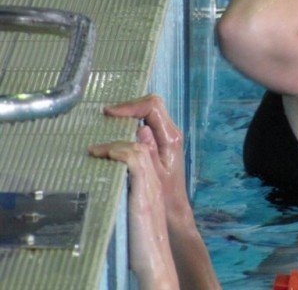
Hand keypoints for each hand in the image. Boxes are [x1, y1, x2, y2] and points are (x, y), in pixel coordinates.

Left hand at [89, 137, 178, 288]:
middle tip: (98, 135)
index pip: (142, 149)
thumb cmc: (140, 244)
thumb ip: (121, 194)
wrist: (156, 263)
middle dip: (122, 133)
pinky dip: (120, 153)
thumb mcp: (128, 214)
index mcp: (150, 184)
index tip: (101, 142)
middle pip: (143, 143)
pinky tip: (105, 154)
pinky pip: (135, 163)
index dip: (123, 139)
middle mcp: (154, 182)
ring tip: (96, 148)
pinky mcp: (144, 197)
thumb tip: (103, 181)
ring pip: (139, 149)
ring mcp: (150, 188)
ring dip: (115, 143)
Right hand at [99, 95, 191, 225]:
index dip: (130, 106)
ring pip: (147, 111)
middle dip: (128, 106)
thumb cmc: (163, 198)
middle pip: (150, 105)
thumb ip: (146, 154)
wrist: (174, 210)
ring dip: (128, 113)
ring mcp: (165, 136)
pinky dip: (129, 121)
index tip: (109, 113)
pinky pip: (144, 122)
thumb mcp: (152, 178)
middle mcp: (170, 133)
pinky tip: (115, 130)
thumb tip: (139, 130)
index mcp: (170, 138)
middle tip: (105, 115)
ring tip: (107, 120)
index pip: (152, 107)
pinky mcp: (159, 142)